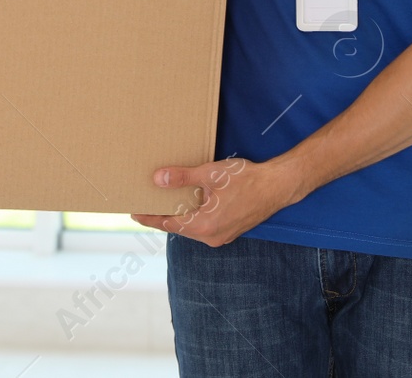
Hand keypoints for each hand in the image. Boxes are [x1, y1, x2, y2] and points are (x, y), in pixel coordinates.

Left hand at [129, 157, 303, 246]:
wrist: (278, 186)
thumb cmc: (247, 180)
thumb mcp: (210, 174)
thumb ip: (182, 178)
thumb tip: (158, 180)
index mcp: (204, 226)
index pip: (168, 225)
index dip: (149, 218)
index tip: (134, 213)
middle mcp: (211, 236)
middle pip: (179, 227)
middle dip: (163, 216)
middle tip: (146, 204)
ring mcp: (221, 236)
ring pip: (192, 227)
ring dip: (180, 215)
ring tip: (165, 202)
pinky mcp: (229, 230)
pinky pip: (204, 226)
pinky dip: (194, 215)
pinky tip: (190, 202)